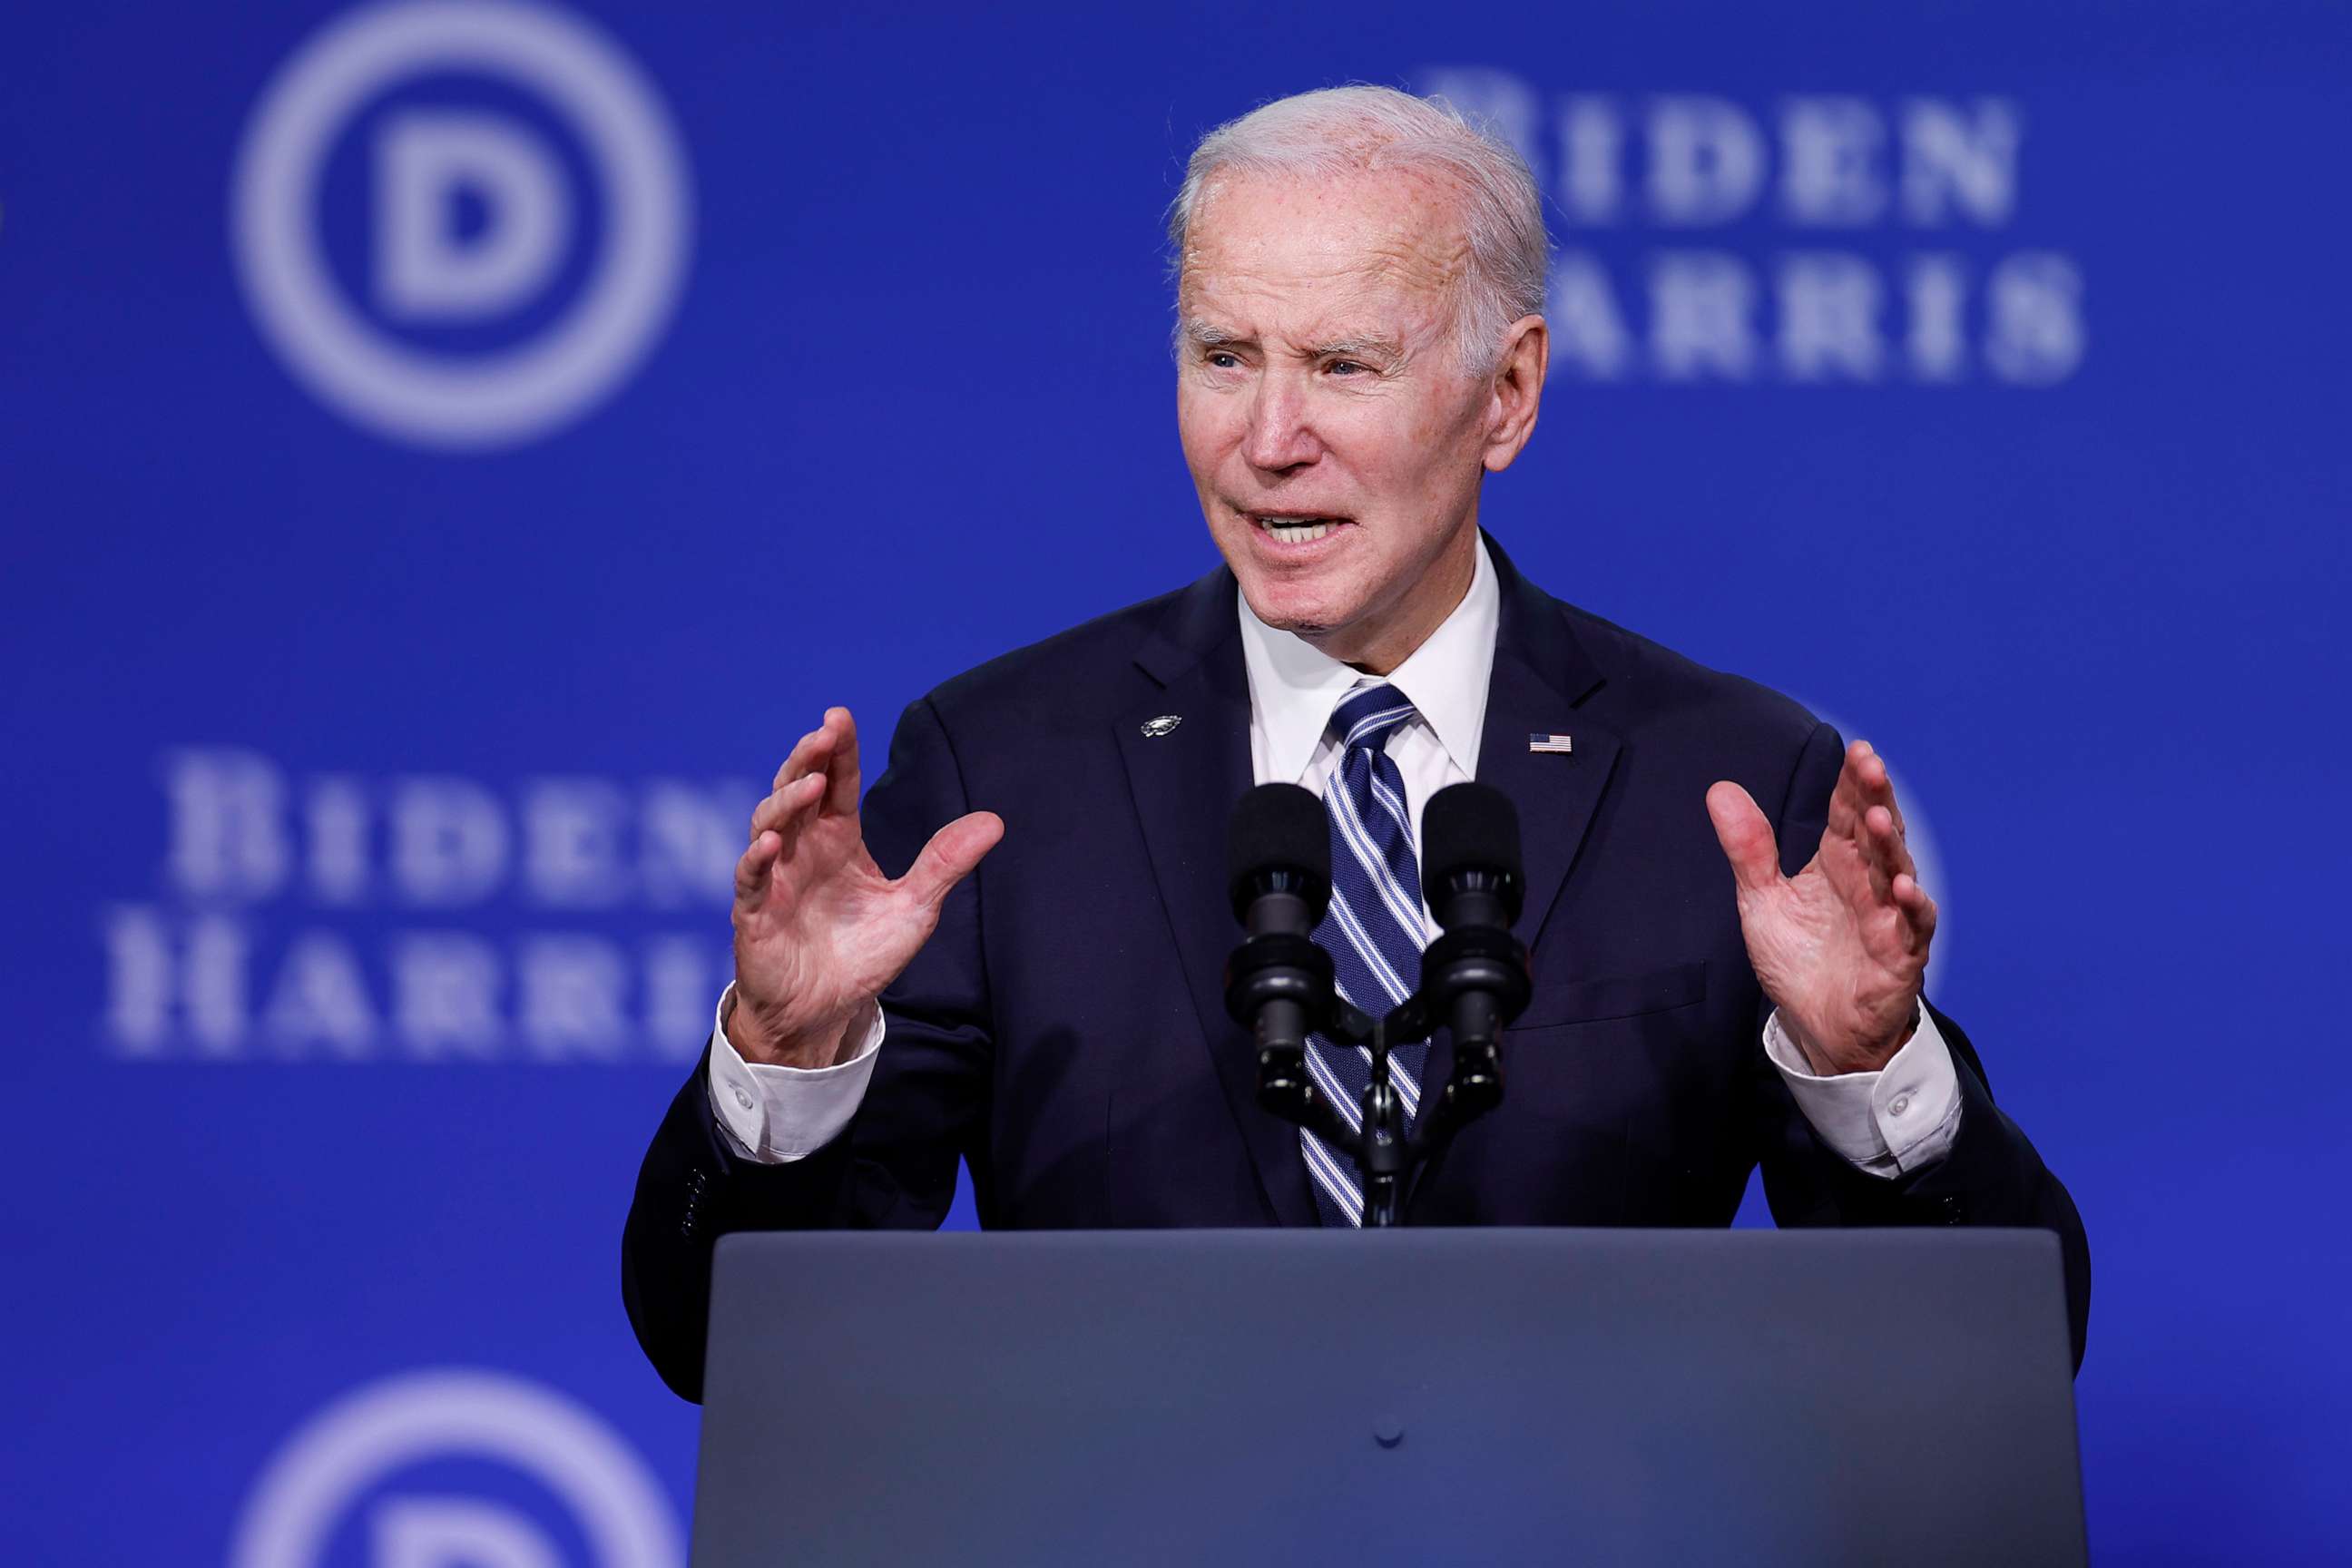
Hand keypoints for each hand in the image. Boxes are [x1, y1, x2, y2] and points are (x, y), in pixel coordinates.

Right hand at [729, 707, 1002, 1067]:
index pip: (837, 782)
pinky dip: (756, 858)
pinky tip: (770, 842)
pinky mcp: (755, 913)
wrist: (827, 1012)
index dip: (838, 750)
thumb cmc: (863, 954)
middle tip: (824, 733)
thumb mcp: (914, 906)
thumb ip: (945, 862)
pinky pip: (749, 879)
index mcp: (838, 838)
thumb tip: (995, 821)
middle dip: (808, 759)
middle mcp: (803, 848)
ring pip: (769, 823)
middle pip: (798, 789)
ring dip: (786, 801)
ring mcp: (775, 877)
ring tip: (810, 785)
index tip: (840, 716)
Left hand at [1705, 739, 1936, 1075]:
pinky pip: (1913, 928)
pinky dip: (1913, 908)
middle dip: (1875, 798)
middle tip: (1869, 765)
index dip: (1852, 783)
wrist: (1816, 1025)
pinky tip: (1905, 889)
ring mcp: (1888, 917)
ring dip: (1891, 845)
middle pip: (1877, 831)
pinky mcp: (1900, 957)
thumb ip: (1748, 848)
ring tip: (1878, 819)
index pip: (1847, 812)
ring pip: (1897, 872)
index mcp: (1838, 861)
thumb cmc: (1799, 958)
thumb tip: (1719, 789)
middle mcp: (1869, 881)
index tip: (1856, 751)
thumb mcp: (1762, 899)